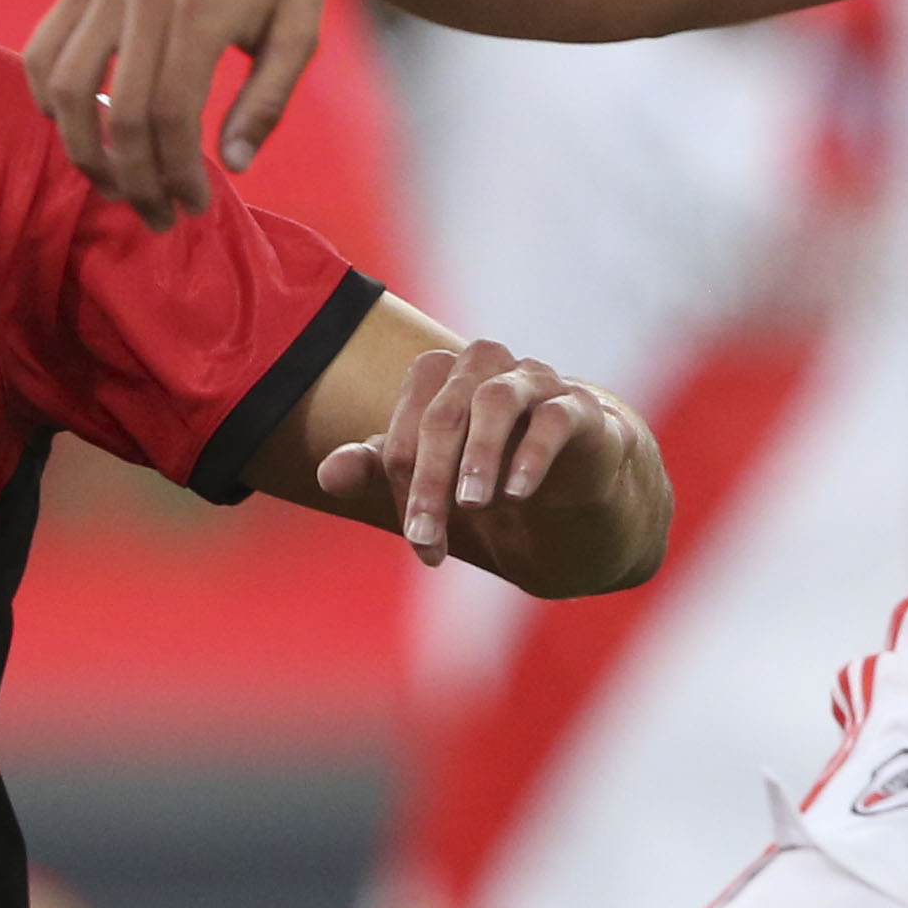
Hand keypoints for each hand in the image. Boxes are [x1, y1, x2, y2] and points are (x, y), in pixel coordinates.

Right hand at [24, 0, 337, 226]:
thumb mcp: (301, 34)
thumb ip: (268, 101)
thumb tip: (233, 166)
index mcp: (202, 7)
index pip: (171, 114)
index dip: (177, 172)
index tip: (195, 206)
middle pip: (118, 113)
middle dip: (136, 180)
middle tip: (158, 216)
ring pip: (65, 88)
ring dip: (84, 151)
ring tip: (118, 184)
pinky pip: (42, 50)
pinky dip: (48, 100)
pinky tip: (79, 130)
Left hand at [319, 339, 627, 568]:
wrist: (577, 484)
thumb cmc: (489, 472)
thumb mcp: (430, 479)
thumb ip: (378, 470)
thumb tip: (327, 474)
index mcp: (441, 376)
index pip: (407, 423)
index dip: (405, 483)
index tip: (421, 540)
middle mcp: (483, 367)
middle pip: (443, 413)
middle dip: (430, 481)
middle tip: (426, 538)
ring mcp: (534, 381)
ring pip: (495, 401)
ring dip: (478, 455)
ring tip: (471, 504)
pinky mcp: (580, 407)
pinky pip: (554, 417)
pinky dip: (532, 453)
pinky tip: (517, 492)